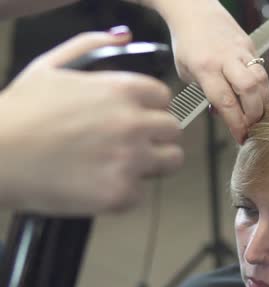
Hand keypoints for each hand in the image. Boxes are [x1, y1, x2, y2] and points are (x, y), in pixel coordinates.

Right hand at [0, 28, 183, 214]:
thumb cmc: (19, 111)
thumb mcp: (51, 65)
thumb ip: (91, 45)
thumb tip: (123, 35)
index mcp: (124, 89)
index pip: (164, 98)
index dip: (149, 110)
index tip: (135, 119)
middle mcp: (134, 122)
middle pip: (173, 130)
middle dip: (155, 136)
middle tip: (130, 145)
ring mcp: (131, 159)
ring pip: (172, 160)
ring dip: (153, 163)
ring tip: (123, 166)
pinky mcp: (121, 193)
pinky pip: (141, 193)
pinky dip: (122, 193)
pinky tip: (97, 184)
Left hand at [152, 0, 268, 142]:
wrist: (194, 9)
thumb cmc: (187, 42)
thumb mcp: (187, 72)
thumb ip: (206, 93)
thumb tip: (225, 114)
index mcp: (205, 67)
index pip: (225, 101)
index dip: (236, 123)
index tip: (241, 137)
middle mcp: (226, 59)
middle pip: (250, 90)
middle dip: (255, 113)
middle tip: (253, 126)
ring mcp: (241, 51)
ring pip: (262, 80)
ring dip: (264, 101)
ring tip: (259, 114)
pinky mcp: (251, 46)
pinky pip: (262, 70)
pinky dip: (263, 88)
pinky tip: (259, 98)